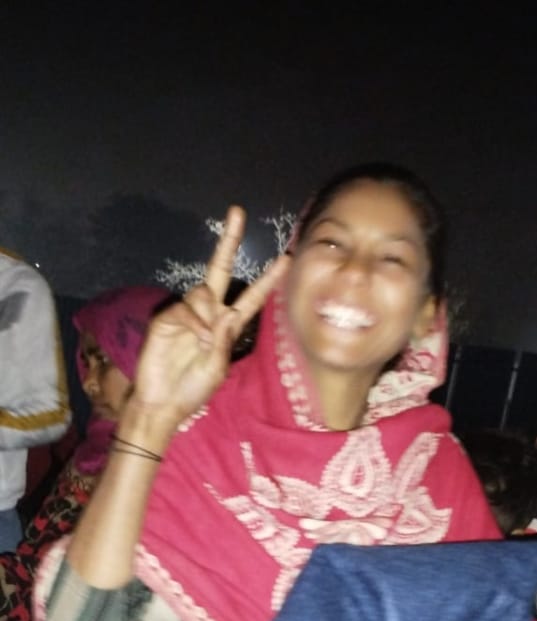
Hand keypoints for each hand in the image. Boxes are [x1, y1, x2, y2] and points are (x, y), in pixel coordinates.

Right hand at [132, 206, 289, 425]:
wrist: (162, 403)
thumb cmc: (193, 390)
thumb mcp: (216, 370)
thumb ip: (223, 342)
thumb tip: (224, 314)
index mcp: (227, 327)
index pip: (251, 297)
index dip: (268, 279)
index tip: (287, 257)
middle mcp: (208, 314)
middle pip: (220, 270)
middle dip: (229, 242)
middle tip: (238, 212)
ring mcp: (187, 314)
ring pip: (203, 291)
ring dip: (207, 314)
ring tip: (202, 341)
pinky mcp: (166, 319)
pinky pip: (185, 308)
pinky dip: (193, 322)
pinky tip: (193, 338)